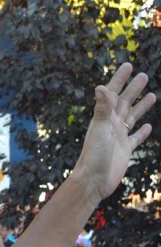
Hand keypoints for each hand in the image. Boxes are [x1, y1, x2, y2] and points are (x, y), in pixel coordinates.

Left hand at [70, 63, 155, 201]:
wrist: (93, 182)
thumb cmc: (94, 156)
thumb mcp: (100, 129)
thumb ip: (103, 109)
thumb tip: (101, 87)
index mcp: (103, 118)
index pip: (112, 94)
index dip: (119, 79)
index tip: (128, 65)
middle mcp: (110, 126)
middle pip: (124, 103)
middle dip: (133, 89)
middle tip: (143, 75)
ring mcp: (118, 138)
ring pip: (131, 118)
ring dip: (141, 107)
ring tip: (152, 95)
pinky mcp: (125, 151)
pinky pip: (135, 138)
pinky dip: (142, 132)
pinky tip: (148, 126)